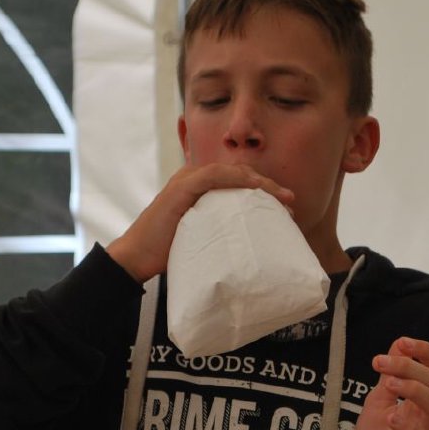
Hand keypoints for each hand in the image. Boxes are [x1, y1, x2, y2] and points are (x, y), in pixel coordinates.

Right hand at [106, 163, 293, 281]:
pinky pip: (213, 177)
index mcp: (198, 186)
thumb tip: (249, 244)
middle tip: (291, 202)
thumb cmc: (167, 251)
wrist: (136, 258)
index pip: (237, 178)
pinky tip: (255, 189)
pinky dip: (236, 180)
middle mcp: (192, 177)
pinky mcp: (180, 189)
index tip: (286, 204)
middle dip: (267, 185)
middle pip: (238, 172)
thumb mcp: (200, 236)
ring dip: (259, 182)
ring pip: (230, 171)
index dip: (263, 187)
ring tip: (282, 198)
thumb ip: (219, 230)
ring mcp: (186, 180)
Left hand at [351, 337, 428, 429]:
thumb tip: (398, 344)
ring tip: (389, 384)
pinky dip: (409, 427)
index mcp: (421, 401)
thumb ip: (389, 378)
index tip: (401, 342)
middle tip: (379, 363)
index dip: (426, 351)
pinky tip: (391, 418)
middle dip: (410, 365)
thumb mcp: (377, 404)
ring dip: (415, 389)